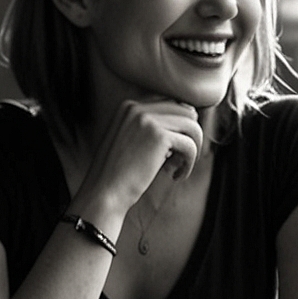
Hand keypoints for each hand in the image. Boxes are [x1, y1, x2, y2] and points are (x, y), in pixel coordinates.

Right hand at [73, 98, 202, 227]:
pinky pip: (190, 145)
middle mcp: (137, 107)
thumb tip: (193, 113)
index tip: (170, 151)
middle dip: (189, 136)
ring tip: (177, 167)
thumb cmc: (121, 172)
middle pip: (185, 112)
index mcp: (129, 106)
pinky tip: (176, 176)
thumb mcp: (133, 139)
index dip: (178, 128)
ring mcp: (147, 119)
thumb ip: (156, 124)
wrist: (103, 194)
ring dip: (192, 150)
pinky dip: (189, 163)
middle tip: (177, 160)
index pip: (171, 104)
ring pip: (192, 127)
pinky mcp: (159, 136)